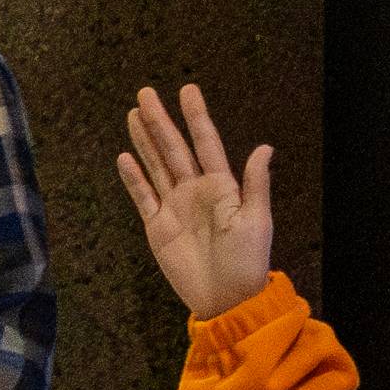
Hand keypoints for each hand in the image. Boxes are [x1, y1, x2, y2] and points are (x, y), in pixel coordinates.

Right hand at [116, 85, 279, 320]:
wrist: (227, 299)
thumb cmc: (248, 261)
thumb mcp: (257, 221)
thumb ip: (256, 184)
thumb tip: (265, 147)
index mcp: (221, 186)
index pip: (206, 143)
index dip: (196, 117)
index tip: (188, 90)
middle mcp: (195, 191)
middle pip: (174, 149)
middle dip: (160, 121)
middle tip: (145, 93)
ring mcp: (174, 207)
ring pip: (156, 166)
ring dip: (144, 141)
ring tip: (133, 115)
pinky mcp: (157, 227)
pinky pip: (142, 197)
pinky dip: (133, 178)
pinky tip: (124, 157)